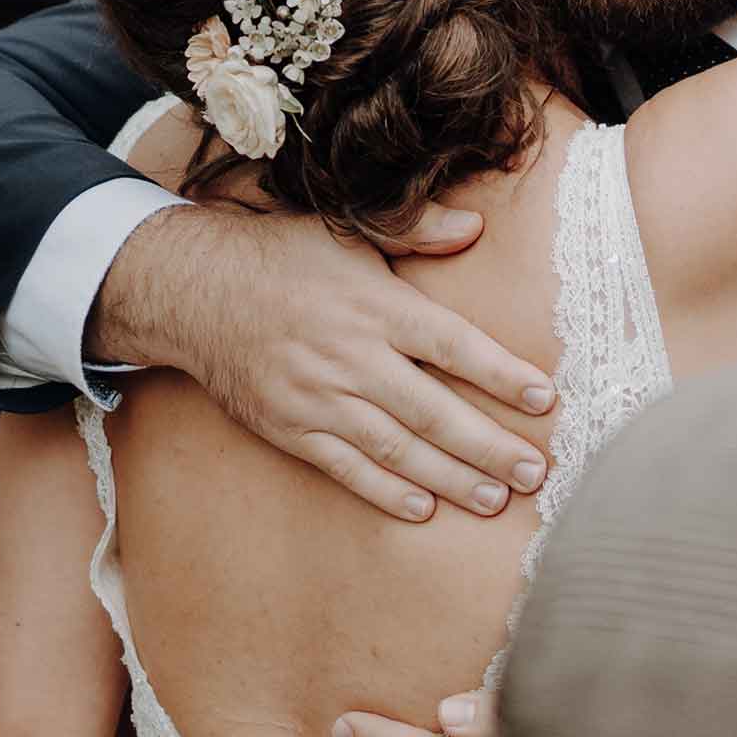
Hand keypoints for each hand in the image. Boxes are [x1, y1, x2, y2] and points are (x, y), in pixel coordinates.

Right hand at [87, 205, 553, 519]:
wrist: (193, 291)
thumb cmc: (281, 256)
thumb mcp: (346, 227)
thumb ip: (415, 229)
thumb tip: (475, 226)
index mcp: (373, 304)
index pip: (451, 345)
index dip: (500, 374)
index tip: (543, 398)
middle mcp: (350, 356)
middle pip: (432, 410)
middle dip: (488, 446)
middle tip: (534, 472)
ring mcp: (317, 398)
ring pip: (396, 448)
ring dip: (450, 478)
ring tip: (495, 500)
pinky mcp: (290, 428)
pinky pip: (345, 468)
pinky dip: (386, 491)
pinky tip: (424, 509)